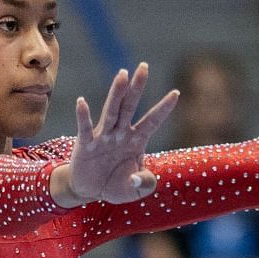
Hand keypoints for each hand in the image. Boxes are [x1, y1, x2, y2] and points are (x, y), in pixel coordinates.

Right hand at [55, 62, 179, 205]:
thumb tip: (137, 177)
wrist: (90, 191)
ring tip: (122, 74)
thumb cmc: (116, 186)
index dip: (163, 108)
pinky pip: (86, 128)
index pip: (152, 121)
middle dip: (137, 87)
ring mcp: (103, 136)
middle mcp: (120, 133)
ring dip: (117, 93)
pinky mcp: (85, 144)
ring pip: (111, 110)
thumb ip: (144, 183)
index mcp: (136, 141)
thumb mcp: (135, 190)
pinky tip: (82, 102)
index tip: (176, 93)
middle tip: (144, 66)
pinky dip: (83, 116)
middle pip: (130, 106)